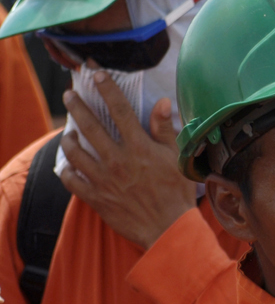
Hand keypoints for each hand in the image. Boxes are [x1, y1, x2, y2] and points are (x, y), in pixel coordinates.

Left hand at [58, 73, 195, 250]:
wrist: (168, 229)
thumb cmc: (177, 193)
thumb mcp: (177, 158)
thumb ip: (165, 130)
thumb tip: (161, 103)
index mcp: (139, 147)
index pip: (119, 110)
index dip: (107, 89)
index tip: (96, 74)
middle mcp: (117, 160)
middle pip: (90, 126)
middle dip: (77, 106)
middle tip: (69, 94)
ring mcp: (103, 179)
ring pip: (75, 152)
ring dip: (68, 137)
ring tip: (67, 131)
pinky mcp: (95, 197)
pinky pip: (72, 180)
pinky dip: (66, 170)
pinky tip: (68, 164)